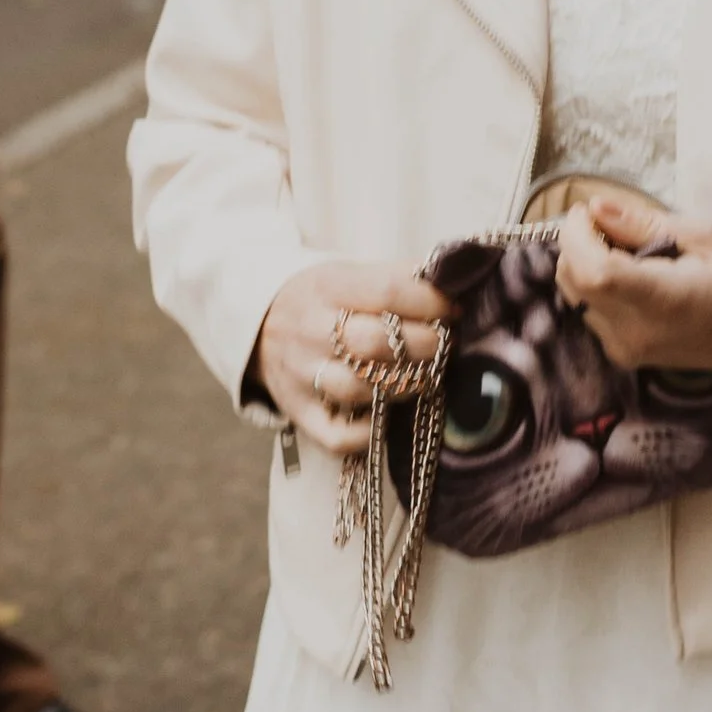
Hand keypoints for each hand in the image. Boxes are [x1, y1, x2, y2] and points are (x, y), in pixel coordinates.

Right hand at [248, 259, 453, 463]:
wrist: (256, 324)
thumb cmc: (321, 300)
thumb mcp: (347, 273)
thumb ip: (395, 279)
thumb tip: (452, 281)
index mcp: (327, 287)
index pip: (387, 291)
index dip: (430, 302)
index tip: (455, 310)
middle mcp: (311, 331)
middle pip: (375, 343)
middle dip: (425, 345)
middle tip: (446, 344)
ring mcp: (302, 375)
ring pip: (360, 390)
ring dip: (405, 385)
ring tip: (424, 375)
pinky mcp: (298, 412)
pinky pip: (338, 437)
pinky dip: (369, 433)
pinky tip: (388, 415)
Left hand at [553, 194, 711, 385]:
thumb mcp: (703, 236)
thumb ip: (643, 223)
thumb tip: (596, 208)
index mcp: (662, 301)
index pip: (593, 272)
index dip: (577, 235)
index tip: (587, 209)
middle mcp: (637, 333)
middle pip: (574, 282)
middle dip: (577, 243)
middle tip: (607, 220)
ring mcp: (628, 350)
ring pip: (575, 296)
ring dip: (584, 263)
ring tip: (624, 246)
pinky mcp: (625, 356)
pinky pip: (589, 312)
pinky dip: (595, 285)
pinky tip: (628, 272)